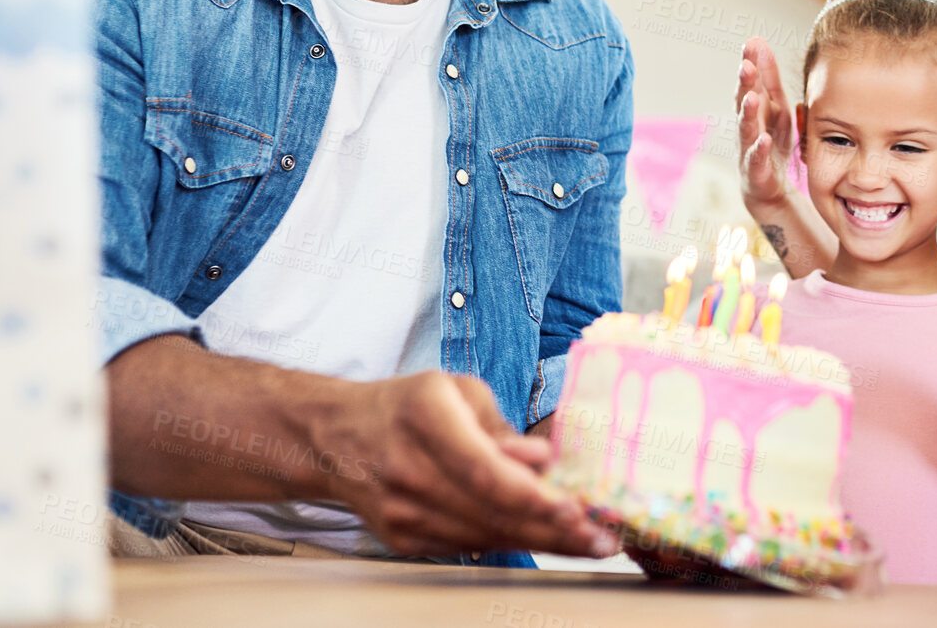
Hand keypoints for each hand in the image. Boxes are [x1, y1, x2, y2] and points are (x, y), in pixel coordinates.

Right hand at [326, 371, 616, 559]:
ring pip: (484, 536)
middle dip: (555, 530)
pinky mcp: (404, 538)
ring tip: (589, 542)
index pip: (482, 469)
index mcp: (425, 418)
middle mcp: (409, 470)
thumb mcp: (456, 390)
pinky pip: (468, 546)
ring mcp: (402, 512)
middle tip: (603, 538)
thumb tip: (544, 461)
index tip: (574, 508)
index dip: (531, 495)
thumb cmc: (406, 405)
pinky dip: (510, 542)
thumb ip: (502, 428)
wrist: (334, 438)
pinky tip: (546, 540)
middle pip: (490, 512)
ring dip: (542, 542)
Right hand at [736, 37, 795, 209]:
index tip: (752, 42)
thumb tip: (757, 40)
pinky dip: (760, 149)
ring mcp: (749, 148)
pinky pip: (757, 159)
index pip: (752, 82)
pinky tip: (765, 139)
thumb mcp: (775, 106)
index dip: (752, 63)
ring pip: (746, 128)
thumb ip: (768, 76)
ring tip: (750, 97)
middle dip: (745, 83)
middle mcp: (749, 125)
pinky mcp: (755, 171)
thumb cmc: (770, 141)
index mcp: (757, 108)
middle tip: (746, 64)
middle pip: (744, 101)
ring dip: (747, 113)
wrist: (768, 188)